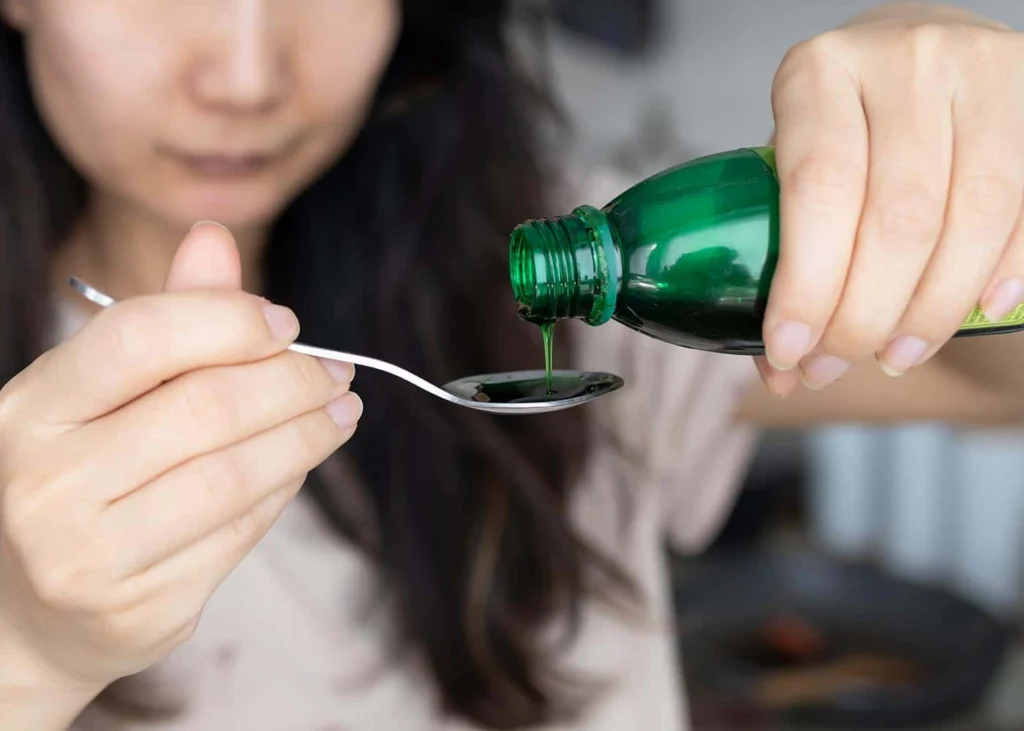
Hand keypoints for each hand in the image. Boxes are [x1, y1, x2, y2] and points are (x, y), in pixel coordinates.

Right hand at [0, 224, 361, 698]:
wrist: (24, 610)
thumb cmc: (77, 477)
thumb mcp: (99, 394)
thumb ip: (163, 319)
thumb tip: (214, 238)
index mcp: (30, 409)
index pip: (140, 337)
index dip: (229, 319)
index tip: (286, 324)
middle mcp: (46, 482)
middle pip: (206, 407)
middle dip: (293, 382)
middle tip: (336, 372)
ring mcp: (88, 556)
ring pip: (234, 476)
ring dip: (307, 437)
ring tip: (342, 412)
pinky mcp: (138, 609)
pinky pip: (240, 533)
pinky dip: (283, 490)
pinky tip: (300, 465)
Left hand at [758, 3, 1023, 395]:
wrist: (914, 47)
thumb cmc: (840, 119)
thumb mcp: (791, 158)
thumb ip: (781, 250)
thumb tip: (780, 370)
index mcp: (820, 72)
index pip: (819, 190)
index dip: (808, 285)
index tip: (789, 348)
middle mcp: (904, 63)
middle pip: (898, 218)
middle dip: (864, 316)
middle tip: (834, 364)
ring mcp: (978, 76)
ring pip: (971, 219)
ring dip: (930, 311)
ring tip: (894, 355)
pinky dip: (998, 276)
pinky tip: (972, 314)